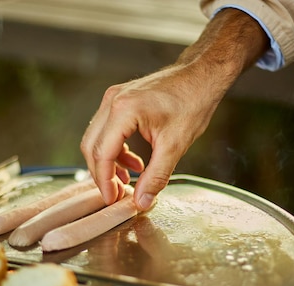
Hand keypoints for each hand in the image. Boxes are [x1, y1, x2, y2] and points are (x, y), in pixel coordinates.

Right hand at [80, 8, 268, 209]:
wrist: (202, 75)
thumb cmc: (192, 101)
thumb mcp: (175, 145)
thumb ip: (156, 176)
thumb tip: (141, 201)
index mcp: (123, 110)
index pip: (101, 154)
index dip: (104, 181)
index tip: (112, 199)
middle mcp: (112, 101)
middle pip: (92, 147)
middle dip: (102, 175)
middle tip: (117, 194)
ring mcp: (113, 98)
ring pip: (97, 140)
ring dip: (108, 164)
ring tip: (126, 181)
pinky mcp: (119, 100)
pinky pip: (107, 131)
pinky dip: (116, 151)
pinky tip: (134, 163)